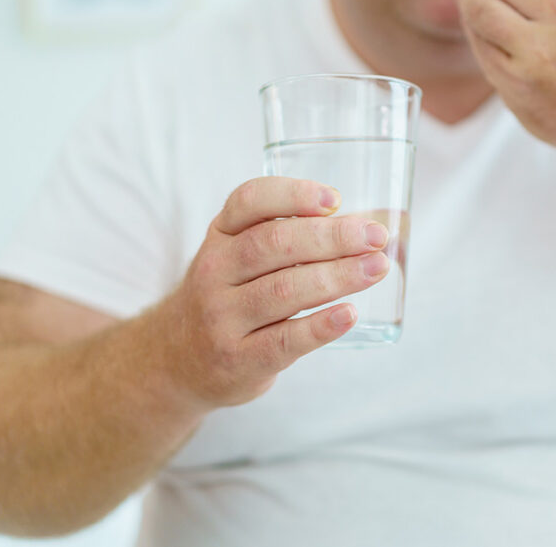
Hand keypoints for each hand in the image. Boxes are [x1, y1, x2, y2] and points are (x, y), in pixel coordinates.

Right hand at [153, 177, 390, 408]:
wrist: (179, 360)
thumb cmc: (230, 296)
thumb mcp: (237, 256)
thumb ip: (286, 235)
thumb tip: (367, 223)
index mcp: (220, 235)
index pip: (250, 202)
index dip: (294, 195)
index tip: (336, 199)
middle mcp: (214, 271)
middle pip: (275, 244)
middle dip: (333, 237)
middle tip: (377, 237)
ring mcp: (223, 317)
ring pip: (284, 290)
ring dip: (338, 276)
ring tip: (377, 268)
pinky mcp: (238, 358)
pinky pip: (284, 340)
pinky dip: (321, 326)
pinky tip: (350, 314)